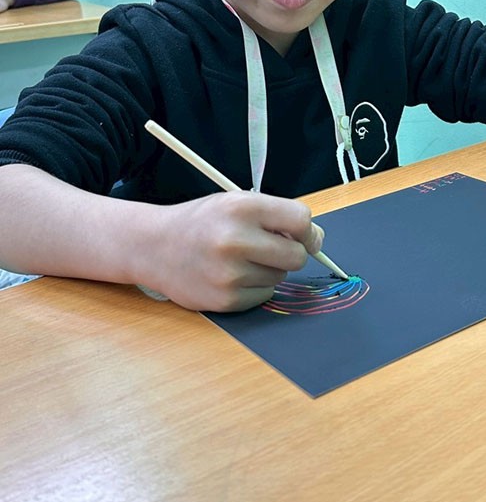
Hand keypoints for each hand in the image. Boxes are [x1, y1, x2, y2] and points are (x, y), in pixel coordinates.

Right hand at [144, 190, 323, 310]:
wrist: (153, 247)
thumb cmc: (201, 223)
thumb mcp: (234, 202)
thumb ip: (275, 215)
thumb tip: (315, 239)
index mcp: (241, 207)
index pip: (301, 220)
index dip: (307, 231)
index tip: (304, 235)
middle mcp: (235, 240)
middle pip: (297, 256)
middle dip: (290, 253)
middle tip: (270, 248)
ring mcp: (229, 273)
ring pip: (280, 277)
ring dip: (268, 270)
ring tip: (240, 259)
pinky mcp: (225, 299)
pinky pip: (264, 295)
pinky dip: (255, 287)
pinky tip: (231, 276)